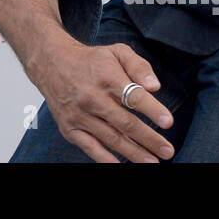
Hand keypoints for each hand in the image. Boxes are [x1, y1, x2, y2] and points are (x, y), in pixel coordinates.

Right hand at [35, 39, 176, 163]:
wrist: (51, 62)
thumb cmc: (90, 60)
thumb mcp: (117, 51)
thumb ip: (139, 66)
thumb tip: (154, 86)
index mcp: (106, 77)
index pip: (133, 96)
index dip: (152, 110)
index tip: (168, 122)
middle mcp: (92, 97)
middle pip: (125, 122)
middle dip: (149, 139)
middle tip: (167, 150)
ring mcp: (79, 115)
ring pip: (111, 138)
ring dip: (134, 153)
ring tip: (152, 161)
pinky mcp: (69, 128)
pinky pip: (90, 148)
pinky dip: (106, 159)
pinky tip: (121, 166)